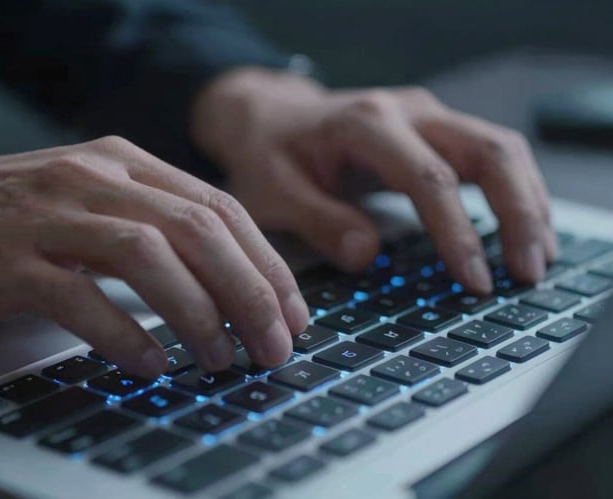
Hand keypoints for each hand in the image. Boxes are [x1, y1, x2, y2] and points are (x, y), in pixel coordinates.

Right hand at [0, 139, 308, 376]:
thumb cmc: (12, 212)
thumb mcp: (93, 197)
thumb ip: (155, 222)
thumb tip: (229, 278)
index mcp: (125, 163)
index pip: (220, 207)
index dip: (267, 263)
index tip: (293, 312)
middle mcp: (95, 180)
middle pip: (199, 230)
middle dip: (250, 293)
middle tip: (275, 346)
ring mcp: (52, 217)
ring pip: (149, 257)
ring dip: (198, 313)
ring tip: (221, 358)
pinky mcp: (11, 260)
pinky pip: (81, 298)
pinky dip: (126, 334)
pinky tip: (153, 364)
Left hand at [191, 68, 557, 293]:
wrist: (271, 118)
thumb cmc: (269, 155)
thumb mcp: (272, 192)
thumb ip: (318, 221)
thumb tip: (368, 257)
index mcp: (365, 124)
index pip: (428, 178)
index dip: (457, 232)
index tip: (474, 281)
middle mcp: (406, 111)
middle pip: (486, 152)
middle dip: (517, 213)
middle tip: (526, 273)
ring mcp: (426, 117)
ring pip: (500, 149)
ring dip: (527, 203)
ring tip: (536, 260)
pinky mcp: (435, 130)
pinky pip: (490, 156)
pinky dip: (515, 193)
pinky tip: (523, 231)